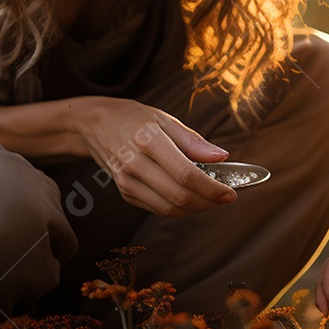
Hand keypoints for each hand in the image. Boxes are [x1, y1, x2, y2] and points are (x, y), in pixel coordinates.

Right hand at [79, 97, 237, 217]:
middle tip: (226, 198)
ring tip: (211, 198)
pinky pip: (158, 209)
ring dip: (196, 209)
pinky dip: (180, 208)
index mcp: (148, 140)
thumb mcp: (166, 119)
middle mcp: (134, 163)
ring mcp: (127, 181)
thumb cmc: (135, 119)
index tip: (230, 193)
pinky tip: (191, 197)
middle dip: (208, 202)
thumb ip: (194, 141)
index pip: (185, 174)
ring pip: (169, 209)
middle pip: (178, 196)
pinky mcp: (125, 192)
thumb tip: (221, 157)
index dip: (211, 188)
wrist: (97, 125)